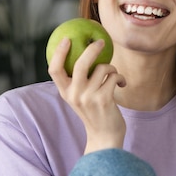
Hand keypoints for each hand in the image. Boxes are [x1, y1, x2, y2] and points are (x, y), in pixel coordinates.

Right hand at [48, 37, 126, 153]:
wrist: (105, 136)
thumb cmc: (94, 112)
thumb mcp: (79, 97)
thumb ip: (77, 80)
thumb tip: (83, 51)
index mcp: (65, 92)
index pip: (54, 70)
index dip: (59, 53)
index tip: (67, 39)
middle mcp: (74, 94)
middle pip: (80, 64)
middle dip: (92, 49)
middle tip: (100, 42)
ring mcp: (89, 97)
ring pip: (103, 68)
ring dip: (112, 68)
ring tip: (114, 76)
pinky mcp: (104, 99)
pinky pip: (114, 76)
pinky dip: (120, 78)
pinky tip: (121, 83)